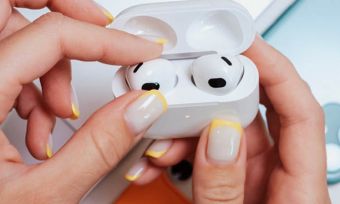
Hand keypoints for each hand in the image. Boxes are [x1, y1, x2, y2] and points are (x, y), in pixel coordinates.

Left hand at [0, 1, 164, 202]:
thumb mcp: (40, 197)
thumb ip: (99, 148)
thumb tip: (139, 110)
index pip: (50, 36)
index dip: (106, 39)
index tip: (138, 49)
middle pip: (10, 5)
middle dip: (64, 13)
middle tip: (99, 34)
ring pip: (14, 33)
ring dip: (52, 64)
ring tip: (60, 114)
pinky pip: (7, 62)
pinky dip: (35, 83)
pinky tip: (39, 123)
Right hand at [131, 36, 330, 203]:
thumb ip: (226, 191)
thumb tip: (220, 138)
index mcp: (298, 190)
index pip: (296, 109)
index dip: (274, 69)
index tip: (245, 46)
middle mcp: (275, 177)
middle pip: (250, 114)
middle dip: (213, 97)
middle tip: (184, 91)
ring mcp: (247, 180)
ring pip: (219, 133)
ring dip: (186, 129)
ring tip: (159, 139)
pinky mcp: (225, 186)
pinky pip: (202, 155)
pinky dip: (178, 151)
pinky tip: (159, 158)